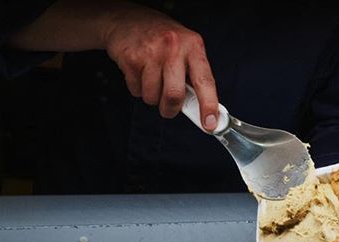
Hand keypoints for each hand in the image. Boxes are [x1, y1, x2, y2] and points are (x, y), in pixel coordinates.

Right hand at [102, 3, 218, 124]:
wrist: (128, 21)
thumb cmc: (163, 39)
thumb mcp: (186, 49)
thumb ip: (195, 77)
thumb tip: (203, 109)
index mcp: (193, 46)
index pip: (205, 82)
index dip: (209, 106)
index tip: (210, 124)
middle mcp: (174, 48)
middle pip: (174, 96)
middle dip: (171, 109)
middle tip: (169, 108)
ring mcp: (151, 53)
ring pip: (153, 97)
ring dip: (153, 98)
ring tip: (153, 80)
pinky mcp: (131, 59)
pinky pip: (137, 91)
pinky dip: (139, 89)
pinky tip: (141, 73)